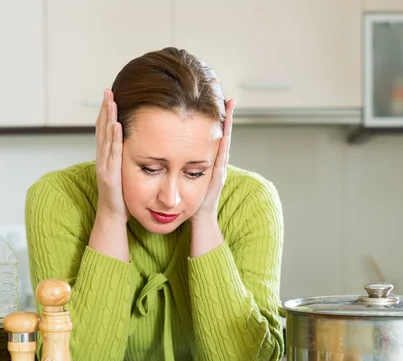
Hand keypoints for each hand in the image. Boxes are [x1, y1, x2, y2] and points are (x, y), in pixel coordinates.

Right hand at [95, 89, 127, 223]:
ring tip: (111, 102)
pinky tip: (116, 125)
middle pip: (102, 129)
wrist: (113, 216)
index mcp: (106, 157)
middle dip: (105, 109)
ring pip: (105, 138)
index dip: (106, 113)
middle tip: (108, 90)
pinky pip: (112, 154)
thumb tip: (130, 145)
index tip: (110, 96)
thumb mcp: (123, 172)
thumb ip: (124, 158)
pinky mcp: (109, 175)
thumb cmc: (121, 196)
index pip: (105, 130)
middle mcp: (102, 159)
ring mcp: (104, 166)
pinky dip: (113, 139)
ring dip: (108, 118)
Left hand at [191, 99, 234, 224]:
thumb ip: (184, 162)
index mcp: (209, 161)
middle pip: (223, 136)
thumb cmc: (190, 199)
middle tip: (229, 100)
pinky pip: (221, 159)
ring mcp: (219, 170)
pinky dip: (223, 147)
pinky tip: (224, 135)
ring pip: (224, 144)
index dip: (217, 121)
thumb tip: (173, 148)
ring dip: (228, 128)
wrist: (200, 218)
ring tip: (230, 110)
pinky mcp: (217, 178)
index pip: (214, 137)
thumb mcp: (186, 174)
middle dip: (227, 118)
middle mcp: (217, 163)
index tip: (218, 103)